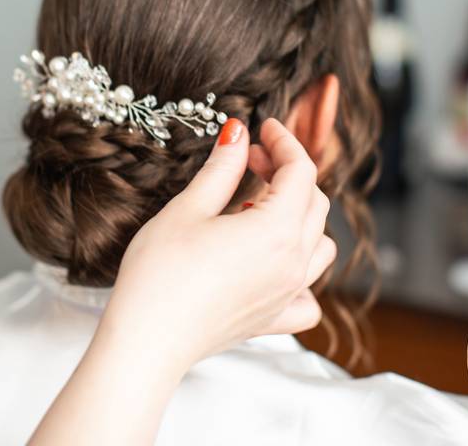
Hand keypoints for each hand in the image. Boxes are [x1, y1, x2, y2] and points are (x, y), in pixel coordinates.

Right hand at [101, 117, 334, 368]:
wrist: (147, 339)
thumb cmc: (160, 274)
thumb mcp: (188, 209)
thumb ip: (222, 168)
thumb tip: (238, 133)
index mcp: (277, 230)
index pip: (301, 171)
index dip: (284, 141)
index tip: (262, 128)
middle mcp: (293, 263)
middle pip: (314, 203)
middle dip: (286, 172)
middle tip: (248, 159)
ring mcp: (287, 294)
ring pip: (319, 245)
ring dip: (298, 217)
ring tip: (256, 208)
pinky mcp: (273, 319)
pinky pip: (308, 295)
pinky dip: (301, 274)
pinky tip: (272, 264)